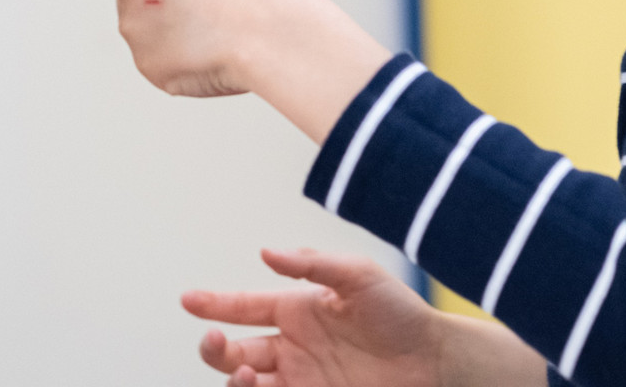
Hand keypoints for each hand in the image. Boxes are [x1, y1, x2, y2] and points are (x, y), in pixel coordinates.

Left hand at [17, 0, 392, 141]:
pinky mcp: (144, 64)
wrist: (274, 36)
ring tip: (215, 33)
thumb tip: (163, 19)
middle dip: (167, 6)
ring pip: (147, 33)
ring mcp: (134, 25)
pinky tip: (207, 58)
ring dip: (178, 37)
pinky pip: (159, 64)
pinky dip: (183, 66)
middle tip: (210, 12)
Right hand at [185, 250, 548, 386]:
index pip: (244, 306)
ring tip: (248, 371)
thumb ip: (312, 263)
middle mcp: (293, 346)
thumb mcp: (360, 275)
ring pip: (246, 383)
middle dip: (214, 347)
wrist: (436, 363)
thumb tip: (267, 252)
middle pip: (234, 350)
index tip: (188, 299)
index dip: (214, 303)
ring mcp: (302, 379)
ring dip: (234, 378)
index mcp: (297, 309)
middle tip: (214, 340)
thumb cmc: (403, 314)